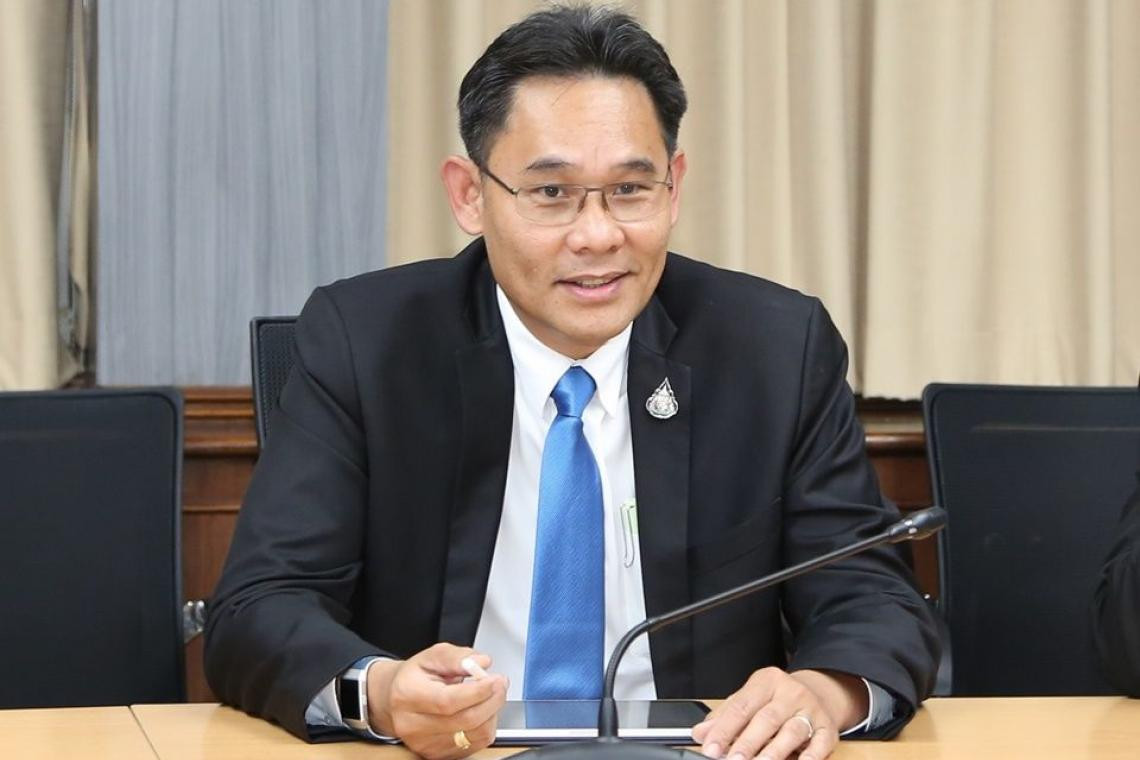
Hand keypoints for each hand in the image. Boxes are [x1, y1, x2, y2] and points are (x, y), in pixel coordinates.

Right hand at [367, 643, 508, 758]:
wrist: (394, 700)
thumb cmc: (414, 678)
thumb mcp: (432, 656)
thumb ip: (457, 656)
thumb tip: (481, 662)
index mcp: (407, 695)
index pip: (447, 701)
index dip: (477, 692)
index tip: (495, 680)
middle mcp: (412, 724)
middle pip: (464, 720)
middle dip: (492, 700)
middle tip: (500, 683)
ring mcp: (424, 744)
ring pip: (474, 735)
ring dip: (491, 713)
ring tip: (490, 695)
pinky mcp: (436, 755)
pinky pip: (474, 745)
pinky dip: (485, 726)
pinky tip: (480, 711)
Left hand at [690, 667, 866, 759]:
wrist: (816, 693)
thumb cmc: (775, 700)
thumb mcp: (749, 700)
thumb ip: (725, 716)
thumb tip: (700, 733)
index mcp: (766, 682)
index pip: (741, 706)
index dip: (724, 729)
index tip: (711, 748)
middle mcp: (790, 693)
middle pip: (766, 719)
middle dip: (747, 742)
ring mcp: (811, 709)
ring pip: (792, 731)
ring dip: (774, 752)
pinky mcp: (828, 727)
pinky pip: (821, 742)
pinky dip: (810, 756)